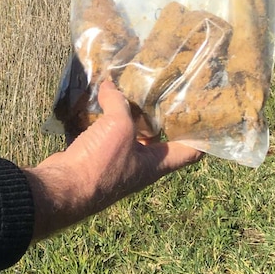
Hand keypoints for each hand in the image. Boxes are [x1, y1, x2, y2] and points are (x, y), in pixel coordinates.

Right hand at [24, 80, 201, 239]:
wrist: (65, 188)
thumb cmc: (103, 163)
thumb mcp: (119, 127)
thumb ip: (119, 104)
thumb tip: (110, 85)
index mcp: (155, 164)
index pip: (189, 153)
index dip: (202, 137)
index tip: (209, 118)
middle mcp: (139, 165)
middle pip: (157, 139)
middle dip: (158, 115)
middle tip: (161, 88)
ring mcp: (116, 162)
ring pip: (127, 133)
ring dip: (126, 113)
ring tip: (126, 86)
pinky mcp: (95, 157)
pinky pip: (103, 133)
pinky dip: (102, 117)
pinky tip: (96, 99)